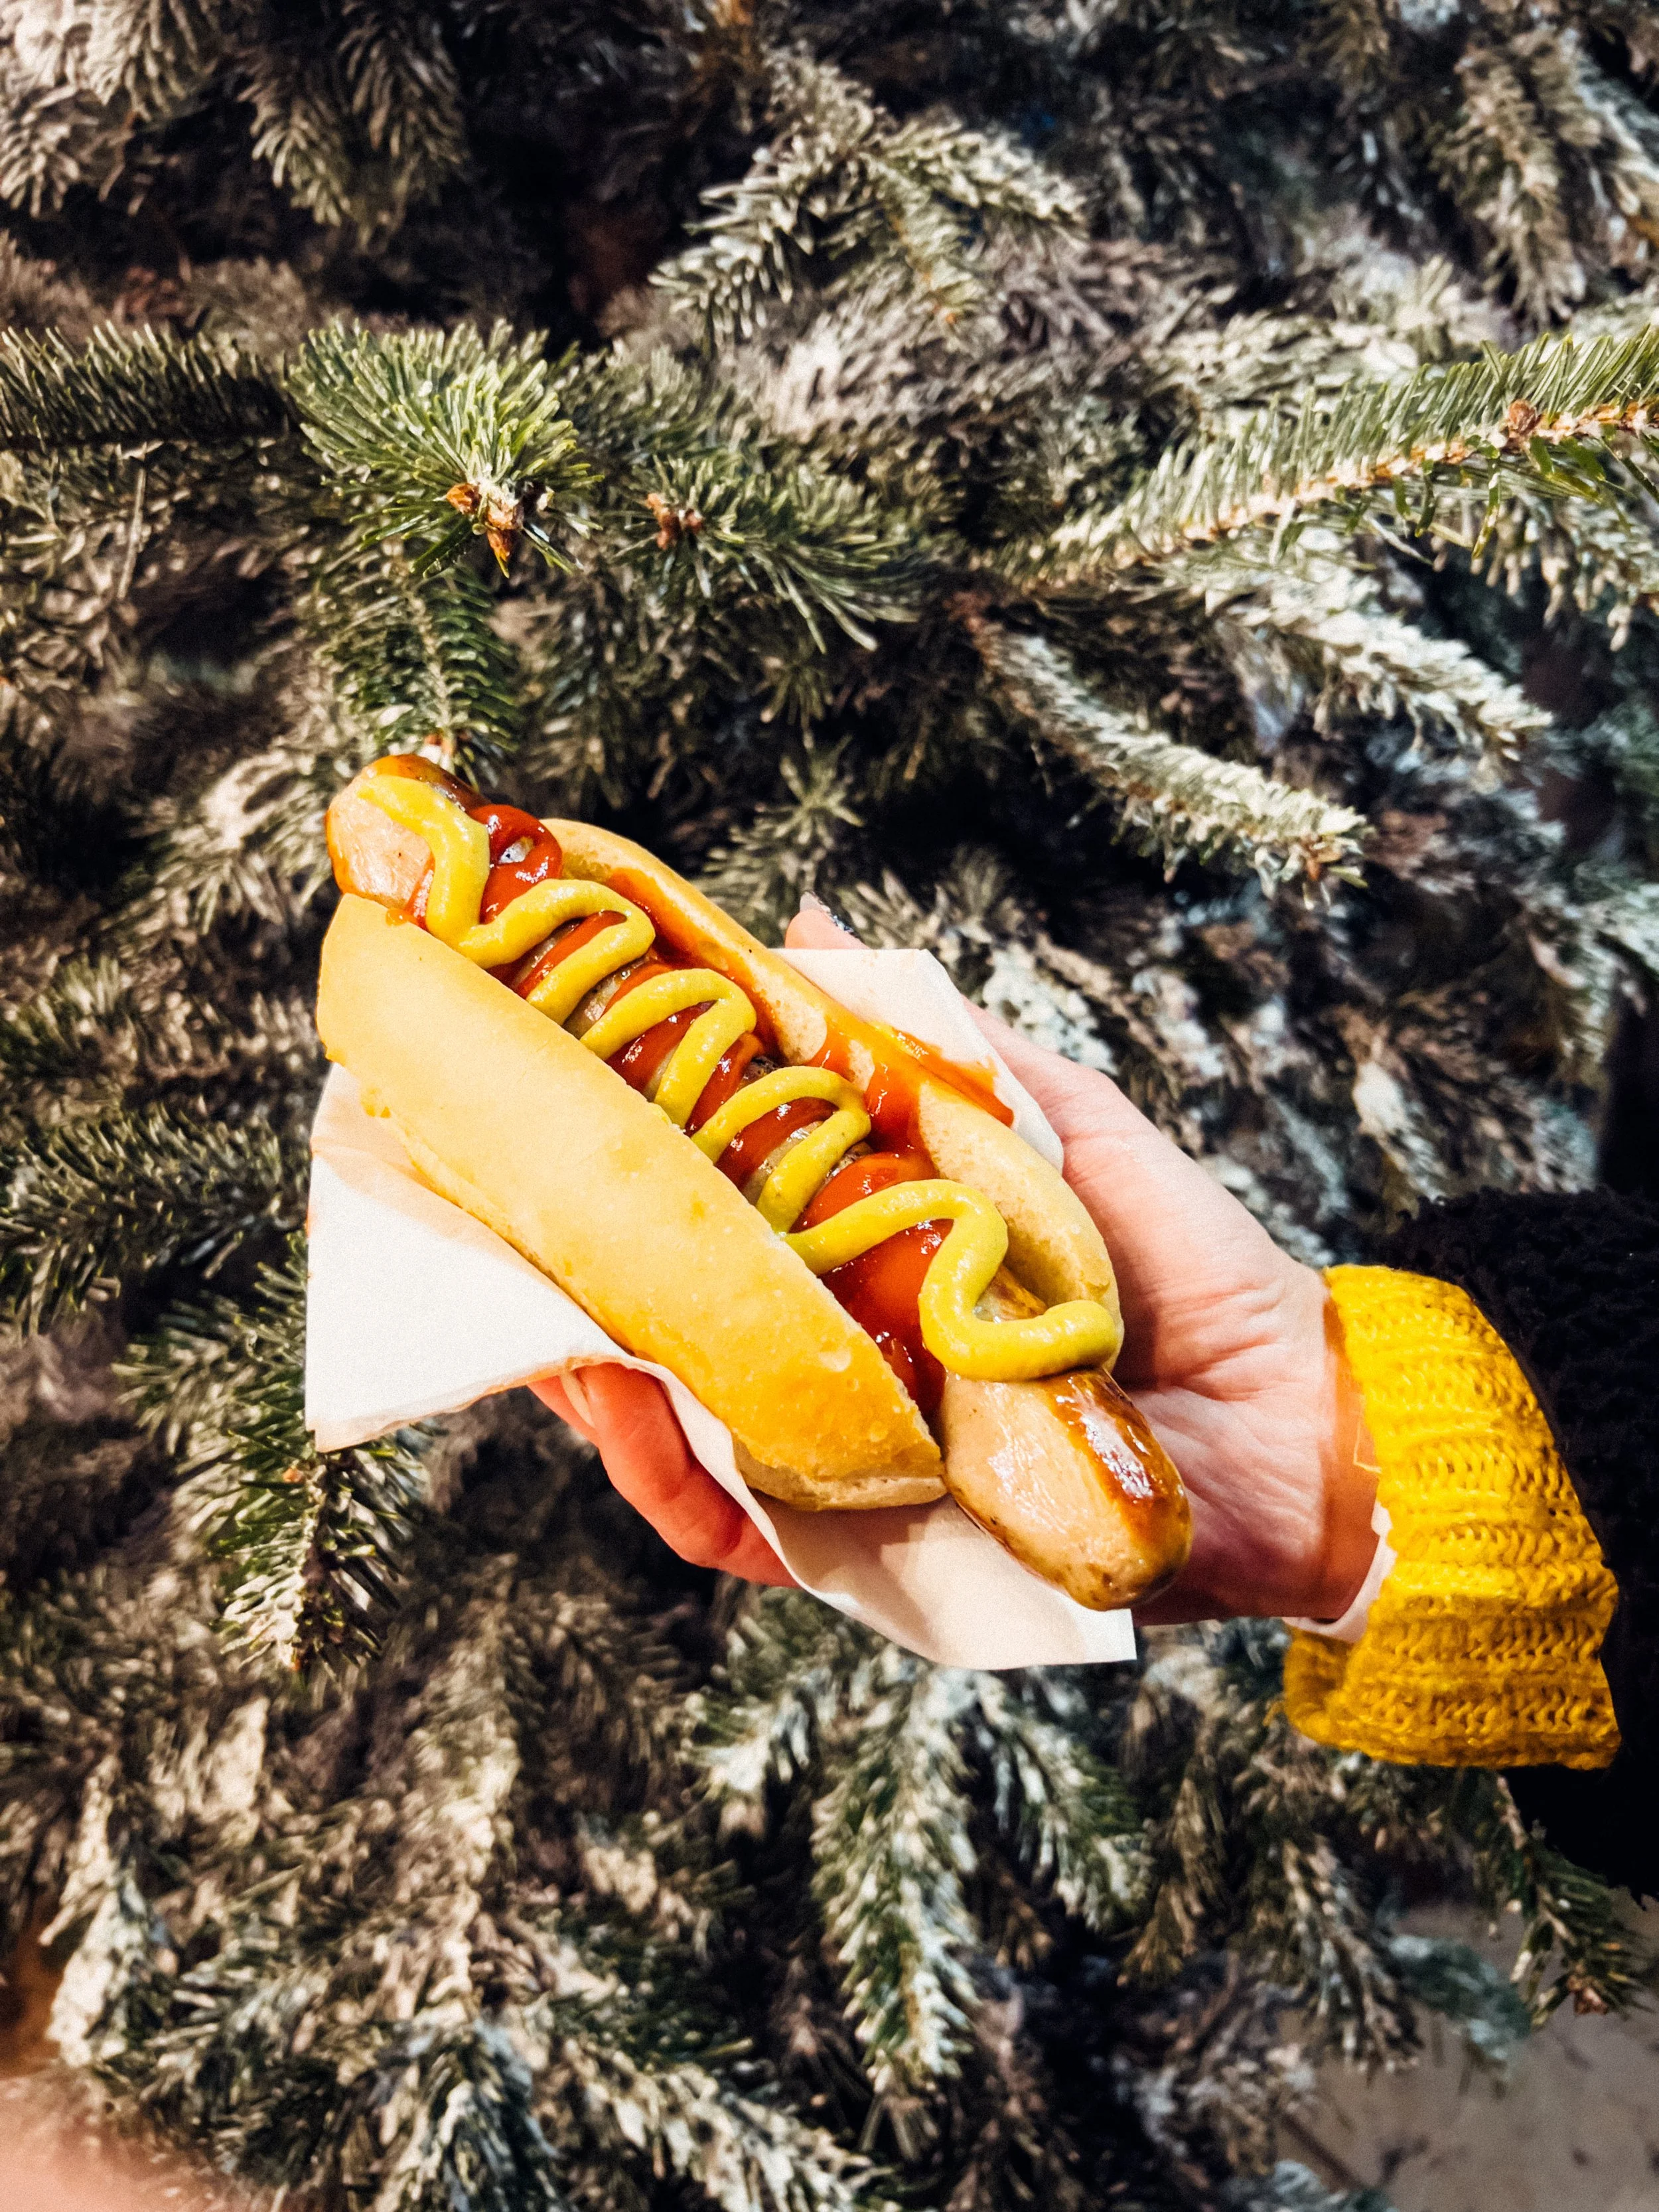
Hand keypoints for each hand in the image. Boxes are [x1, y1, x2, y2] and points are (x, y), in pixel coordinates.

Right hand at [534, 901, 1377, 1622]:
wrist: (1293, 1418)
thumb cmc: (1182, 1268)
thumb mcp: (1048, 1124)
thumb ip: (926, 1043)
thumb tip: (800, 925)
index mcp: (859, 1285)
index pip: (703, 1249)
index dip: (607, 1201)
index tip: (531, 1134)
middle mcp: (837, 1381)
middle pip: (665, 1349)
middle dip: (559, 1294)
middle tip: (486, 1228)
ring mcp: (852, 1471)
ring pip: (681, 1444)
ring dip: (597, 1387)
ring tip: (544, 1317)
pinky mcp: (885, 1555)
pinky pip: (754, 1534)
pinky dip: (685, 1484)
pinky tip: (639, 1416)